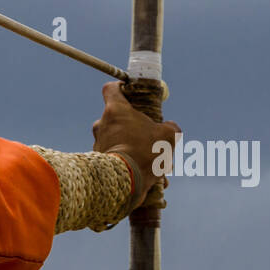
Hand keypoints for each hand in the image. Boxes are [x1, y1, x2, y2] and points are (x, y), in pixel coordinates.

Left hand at [91, 81, 180, 210]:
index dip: (122, 88)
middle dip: (137, 128)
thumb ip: (171, 127)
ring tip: (158, 166)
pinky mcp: (98, 162)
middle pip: (120, 118)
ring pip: (121, 141)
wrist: (124, 181)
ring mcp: (99, 143)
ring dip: (137, 150)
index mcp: (115, 110)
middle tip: (153, 139)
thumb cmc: (146, 152)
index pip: (111, 89)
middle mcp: (102, 124)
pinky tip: (150, 178)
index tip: (132, 94)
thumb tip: (171, 127)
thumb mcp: (168, 136)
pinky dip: (132, 165)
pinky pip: (118, 158)